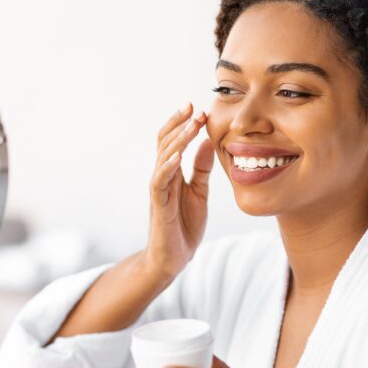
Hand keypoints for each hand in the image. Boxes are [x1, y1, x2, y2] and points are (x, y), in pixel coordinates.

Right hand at [144, 102, 214, 281]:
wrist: (173, 259)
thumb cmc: (184, 226)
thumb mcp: (199, 192)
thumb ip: (201, 168)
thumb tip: (209, 142)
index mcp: (172, 173)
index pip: (172, 141)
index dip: (183, 124)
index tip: (198, 108)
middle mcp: (162, 177)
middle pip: (164, 142)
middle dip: (179, 124)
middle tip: (194, 108)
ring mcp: (158, 190)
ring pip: (163, 157)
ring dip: (178, 140)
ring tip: (192, 125)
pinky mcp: (158, 206)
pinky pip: (159, 182)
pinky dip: (168, 167)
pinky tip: (179, 156)